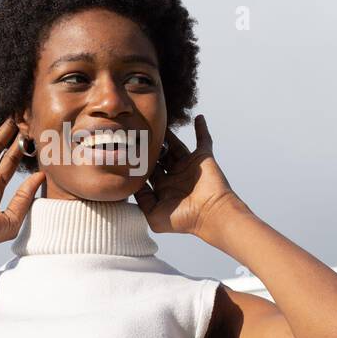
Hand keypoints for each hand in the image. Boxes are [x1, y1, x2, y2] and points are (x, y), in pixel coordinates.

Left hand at [131, 114, 247, 240]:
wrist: (210, 214)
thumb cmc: (184, 220)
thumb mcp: (153, 216)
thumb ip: (140, 201)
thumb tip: (131, 184)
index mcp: (163, 188)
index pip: (147, 171)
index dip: (138, 162)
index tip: (125, 151)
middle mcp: (174, 175)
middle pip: (159, 156)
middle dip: (149, 146)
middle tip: (137, 132)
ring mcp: (188, 166)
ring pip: (176, 145)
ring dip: (168, 135)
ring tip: (157, 122)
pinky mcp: (202, 158)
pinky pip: (203, 139)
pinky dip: (201, 128)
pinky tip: (198, 117)